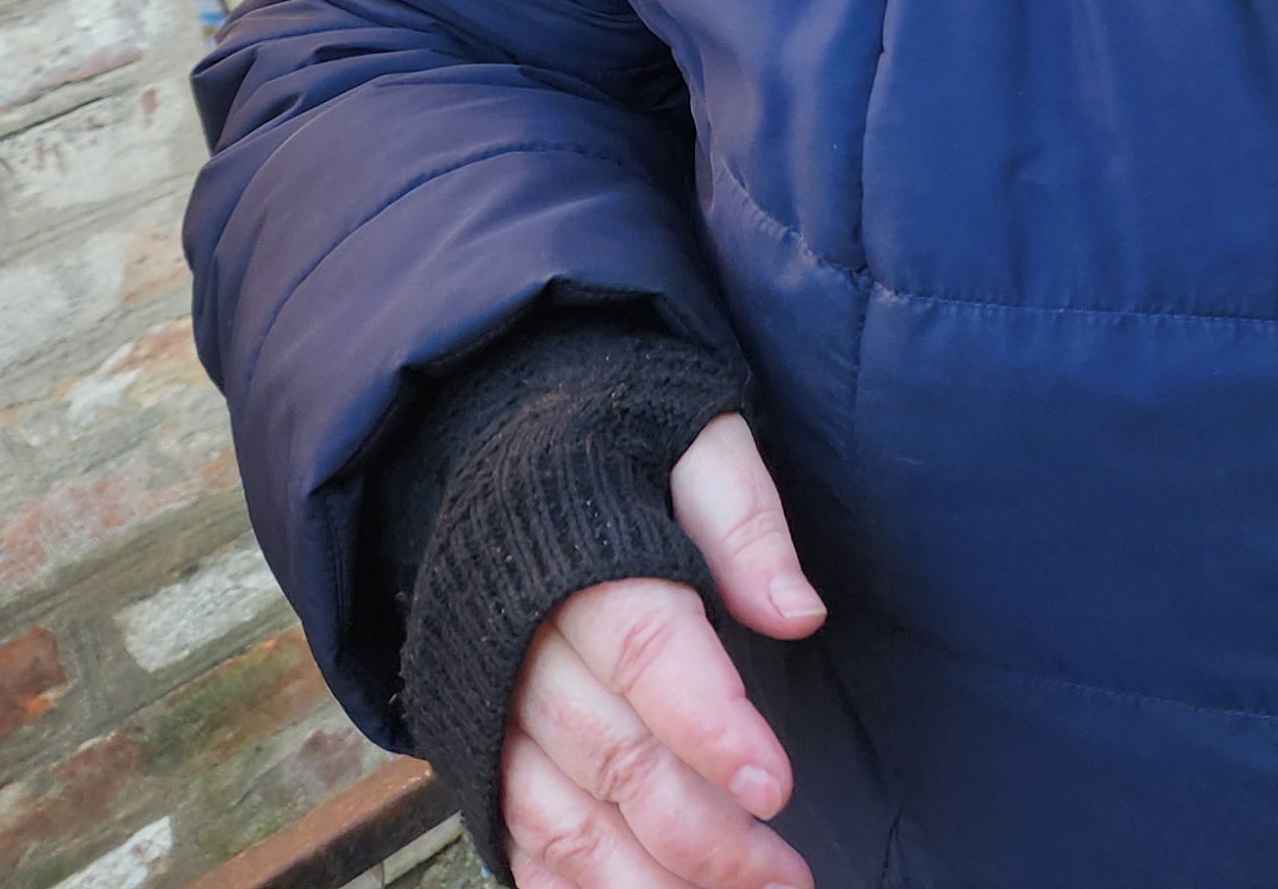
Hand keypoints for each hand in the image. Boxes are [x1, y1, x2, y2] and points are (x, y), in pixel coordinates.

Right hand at [503, 415, 828, 888]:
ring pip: (562, 818)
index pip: (650, 653)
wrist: (483, 433)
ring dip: (645, 883)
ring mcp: (492, 704)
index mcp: (581, 557)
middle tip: (789, 877)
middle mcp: (524, 644)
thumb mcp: (693, 434)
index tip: (778, 786)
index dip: (712, 725)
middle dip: (702, 834)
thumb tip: (800, 613)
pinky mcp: (477, 742)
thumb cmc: (617, 434)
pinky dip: (569, 885)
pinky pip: (517, 833)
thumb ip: (744, 518)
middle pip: (614, 757)